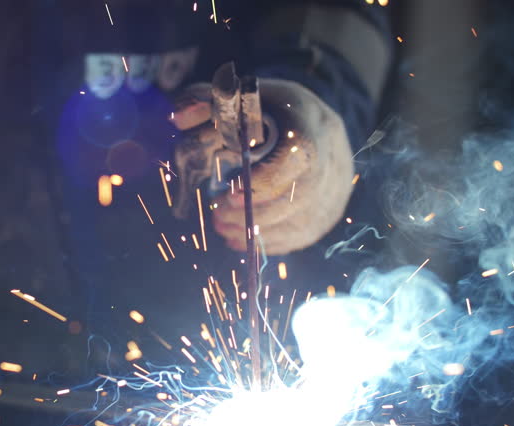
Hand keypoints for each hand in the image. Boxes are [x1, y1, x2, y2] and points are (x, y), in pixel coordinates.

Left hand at [172, 78, 354, 254]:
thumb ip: (206, 102)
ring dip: (256, 232)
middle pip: (298, 198)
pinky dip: (268, 242)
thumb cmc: (272, 110)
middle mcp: (331, 160)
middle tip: (216, 214)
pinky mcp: (329, 214)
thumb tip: (179, 119)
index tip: (228, 194)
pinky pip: (301, 237)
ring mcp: (334, 191)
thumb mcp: (240, 95)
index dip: (263, 181)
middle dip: (252, 214)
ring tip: (221, 226)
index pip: (297, 156)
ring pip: (299, 223)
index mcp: (311, 124)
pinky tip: (240, 238)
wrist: (317, 125)